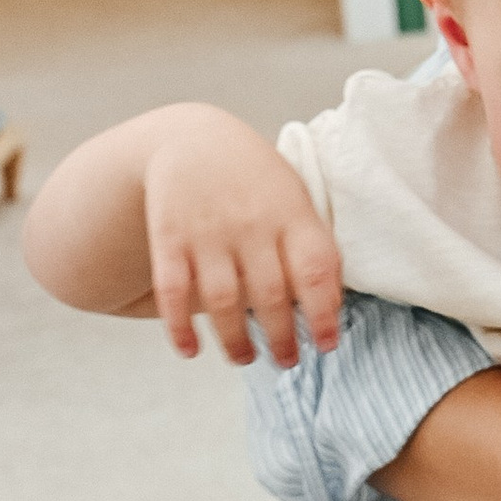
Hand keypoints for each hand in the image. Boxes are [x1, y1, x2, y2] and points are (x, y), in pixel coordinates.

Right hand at [145, 115, 344, 368]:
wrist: (191, 138)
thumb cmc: (257, 181)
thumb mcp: (294, 196)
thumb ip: (311, 245)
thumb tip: (330, 307)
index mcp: (292, 213)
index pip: (315, 270)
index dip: (324, 313)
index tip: (327, 345)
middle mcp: (251, 224)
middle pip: (270, 294)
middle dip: (281, 338)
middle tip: (287, 362)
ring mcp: (208, 232)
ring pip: (223, 300)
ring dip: (235, 341)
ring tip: (245, 359)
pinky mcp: (169, 238)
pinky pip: (173, 290)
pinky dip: (179, 326)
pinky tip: (190, 350)